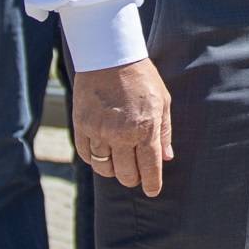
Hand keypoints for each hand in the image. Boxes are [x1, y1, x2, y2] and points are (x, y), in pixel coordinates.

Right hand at [73, 58, 172, 196]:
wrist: (110, 57)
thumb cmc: (142, 78)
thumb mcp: (163, 101)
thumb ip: (164, 132)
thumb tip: (167, 158)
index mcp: (145, 128)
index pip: (149, 167)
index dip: (152, 184)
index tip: (152, 191)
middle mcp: (121, 133)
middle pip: (125, 174)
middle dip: (133, 178)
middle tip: (136, 175)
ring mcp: (99, 131)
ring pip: (104, 168)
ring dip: (113, 170)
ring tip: (119, 163)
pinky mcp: (82, 126)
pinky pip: (87, 155)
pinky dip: (95, 159)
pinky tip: (103, 153)